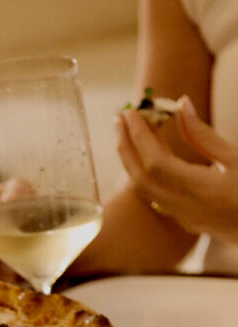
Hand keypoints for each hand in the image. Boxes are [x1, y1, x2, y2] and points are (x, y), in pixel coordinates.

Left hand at [116, 97, 237, 244]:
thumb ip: (205, 136)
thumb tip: (181, 105)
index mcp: (202, 190)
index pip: (155, 163)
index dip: (139, 137)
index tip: (131, 113)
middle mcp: (186, 208)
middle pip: (141, 178)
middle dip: (127, 147)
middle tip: (121, 119)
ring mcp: (184, 218)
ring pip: (145, 190)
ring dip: (133, 160)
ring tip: (130, 133)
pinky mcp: (186, 221)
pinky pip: (155, 197)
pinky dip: (146, 173)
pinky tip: (149, 155)